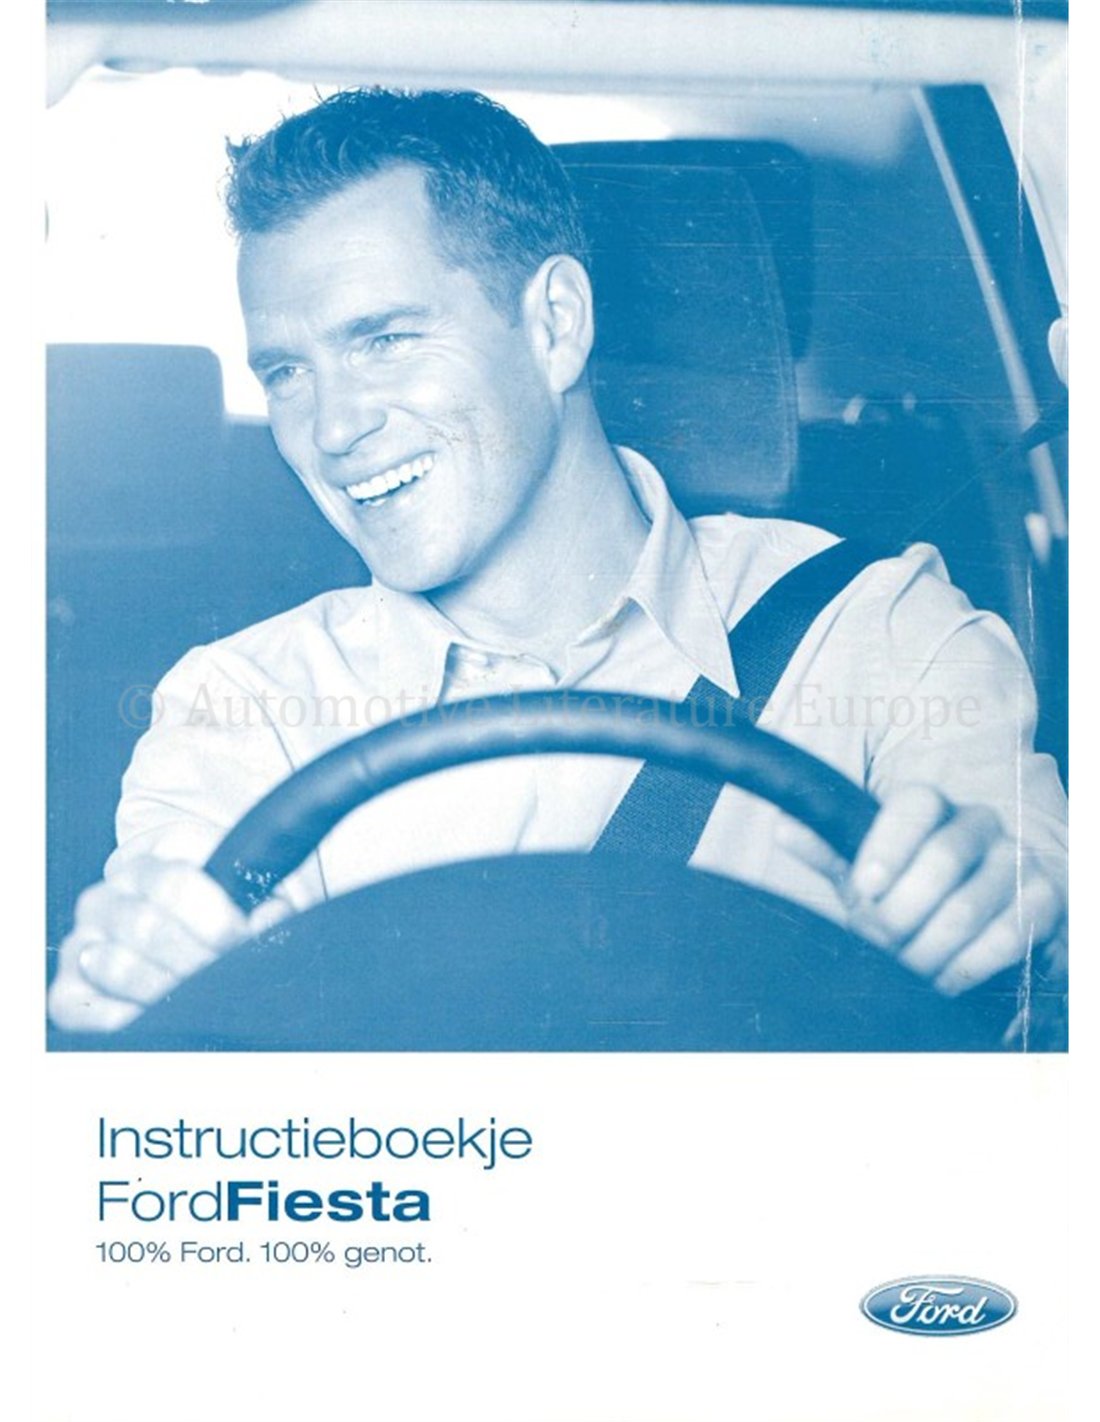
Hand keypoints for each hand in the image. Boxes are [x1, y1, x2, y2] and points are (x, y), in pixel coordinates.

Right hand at [48, 856, 249, 1031]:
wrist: (167, 941)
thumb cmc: (206, 917)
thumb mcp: (234, 895)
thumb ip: (257, 900)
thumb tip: (270, 918)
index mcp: (143, 869)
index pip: (175, 884)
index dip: (216, 918)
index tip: (242, 940)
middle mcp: (102, 903)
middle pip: (148, 928)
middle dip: (197, 960)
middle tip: (226, 978)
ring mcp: (79, 948)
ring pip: (121, 968)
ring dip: (169, 990)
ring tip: (199, 997)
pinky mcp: (66, 996)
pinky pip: (94, 1012)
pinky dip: (135, 1019)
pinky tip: (164, 1016)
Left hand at [782, 785, 1065, 994]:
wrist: (968, 930)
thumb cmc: (907, 894)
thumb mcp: (862, 874)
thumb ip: (828, 851)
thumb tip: (786, 826)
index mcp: (932, 807)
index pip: (915, 805)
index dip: (889, 846)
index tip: (865, 888)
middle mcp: (979, 824)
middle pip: (943, 859)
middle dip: (901, 913)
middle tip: (882, 940)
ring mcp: (1016, 861)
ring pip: (968, 907)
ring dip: (928, 948)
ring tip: (908, 965)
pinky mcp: (1044, 901)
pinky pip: (1006, 937)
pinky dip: (965, 967)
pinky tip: (943, 977)